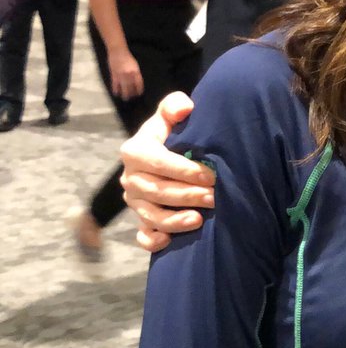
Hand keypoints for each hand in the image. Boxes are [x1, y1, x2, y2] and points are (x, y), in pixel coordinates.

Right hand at [107, 46, 143, 100]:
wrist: (118, 51)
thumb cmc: (127, 58)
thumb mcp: (135, 65)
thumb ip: (136, 73)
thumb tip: (136, 82)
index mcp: (135, 71)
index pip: (139, 83)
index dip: (139, 89)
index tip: (139, 94)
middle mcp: (129, 74)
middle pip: (131, 87)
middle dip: (132, 94)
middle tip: (131, 98)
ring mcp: (121, 74)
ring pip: (123, 87)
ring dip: (124, 94)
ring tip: (125, 98)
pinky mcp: (114, 74)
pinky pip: (115, 84)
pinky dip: (115, 89)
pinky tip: (116, 93)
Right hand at [120, 93, 214, 251]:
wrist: (166, 155)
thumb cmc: (173, 134)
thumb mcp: (170, 116)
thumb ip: (174, 106)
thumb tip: (185, 107)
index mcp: (135, 151)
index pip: (156, 161)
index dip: (183, 170)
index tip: (210, 175)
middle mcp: (131, 178)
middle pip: (156, 190)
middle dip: (186, 195)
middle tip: (214, 197)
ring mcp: (135, 202)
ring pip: (151, 215)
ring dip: (175, 220)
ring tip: (200, 219)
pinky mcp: (141, 220)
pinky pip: (142, 236)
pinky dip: (153, 240)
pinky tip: (169, 241)